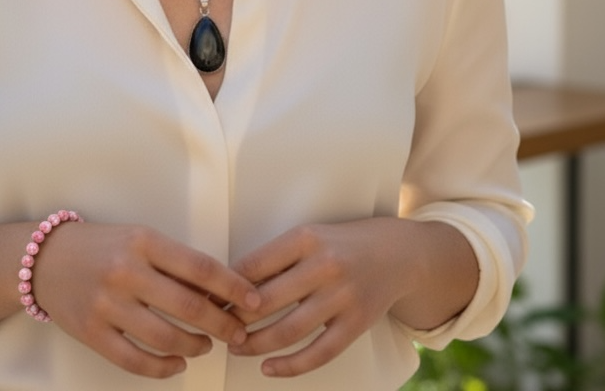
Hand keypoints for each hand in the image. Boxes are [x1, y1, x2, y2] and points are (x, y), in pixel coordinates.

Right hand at [30, 222, 262, 378]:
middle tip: (239, 332)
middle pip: (188, 306)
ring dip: (196, 345)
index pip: (199, 267)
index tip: (253, 300)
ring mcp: (107, 304)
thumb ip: (173, 262)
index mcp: (143, 241)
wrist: (44, 258)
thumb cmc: (102, 245)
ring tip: (207, 344)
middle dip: (222, 324)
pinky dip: (163, 367)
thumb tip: (218, 290)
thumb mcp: (138, 238)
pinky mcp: (92, 333)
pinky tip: (178, 361)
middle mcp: (126, 271)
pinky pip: (135, 361)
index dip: (232, 286)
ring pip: (165, 337)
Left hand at [228, 218, 468, 376]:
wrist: (398, 253)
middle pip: (267, 300)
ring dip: (256, 343)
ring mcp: (343, 297)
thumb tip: (230, 283)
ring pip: (289, 330)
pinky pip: (319, 352)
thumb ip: (276, 258)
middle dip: (236, 318)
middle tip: (215, 327)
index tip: (207, 298)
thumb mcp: (308, 237)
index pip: (254, 265)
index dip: (226, 286)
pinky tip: (268, 368)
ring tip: (235, 346)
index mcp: (306, 237)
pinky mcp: (357, 324)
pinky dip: (291, 365)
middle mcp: (324, 266)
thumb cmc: (339, 243)